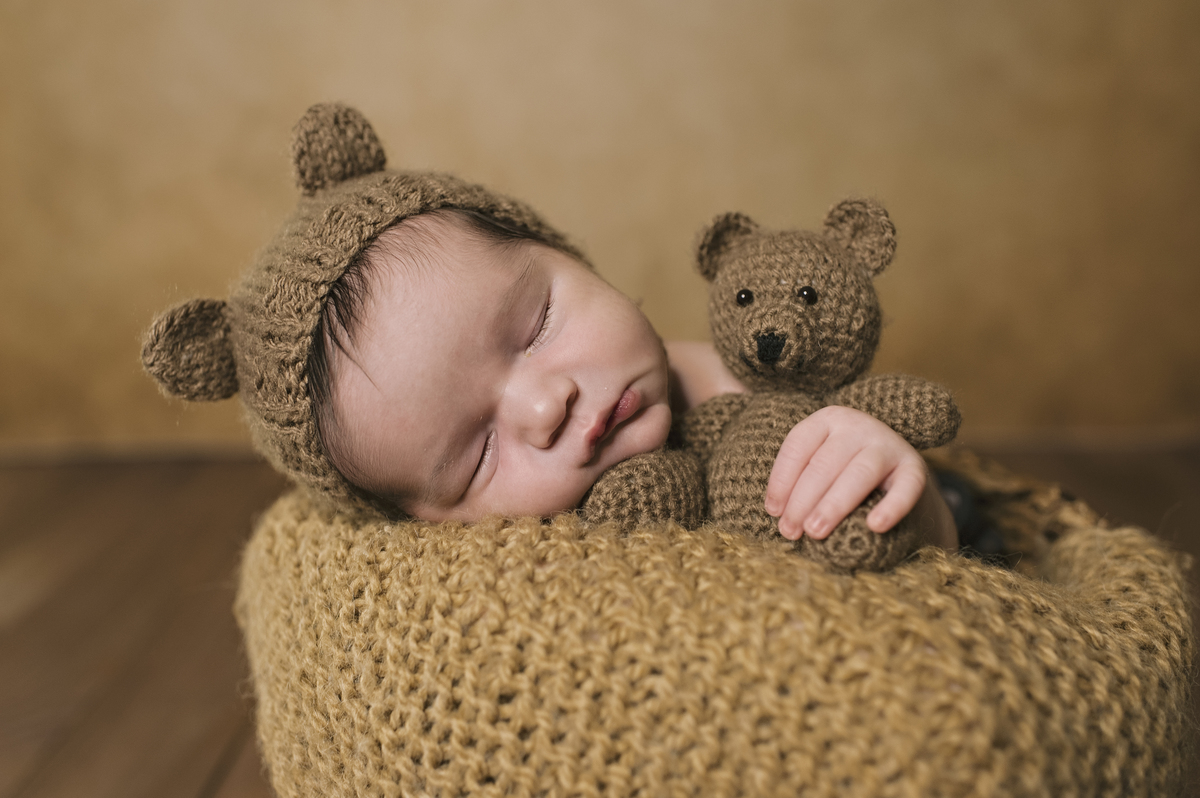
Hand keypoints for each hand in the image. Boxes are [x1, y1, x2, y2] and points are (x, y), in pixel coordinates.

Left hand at [764, 405, 926, 540]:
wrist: (893, 464)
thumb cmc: (841, 467)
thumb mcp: (818, 459)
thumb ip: (799, 478)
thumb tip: (778, 513)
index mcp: (827, 419)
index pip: (798, 446)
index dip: (782, 480)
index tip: (773, 511)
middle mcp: (858, 426)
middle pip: (824, 463)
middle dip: (802, 500)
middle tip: (790, 531)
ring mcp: (888, 444)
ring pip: (858, 474)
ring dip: (833, 505)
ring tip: (815, 532)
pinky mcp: (914, 467)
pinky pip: (906, 488)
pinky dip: (892, 507)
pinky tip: (875, 526)